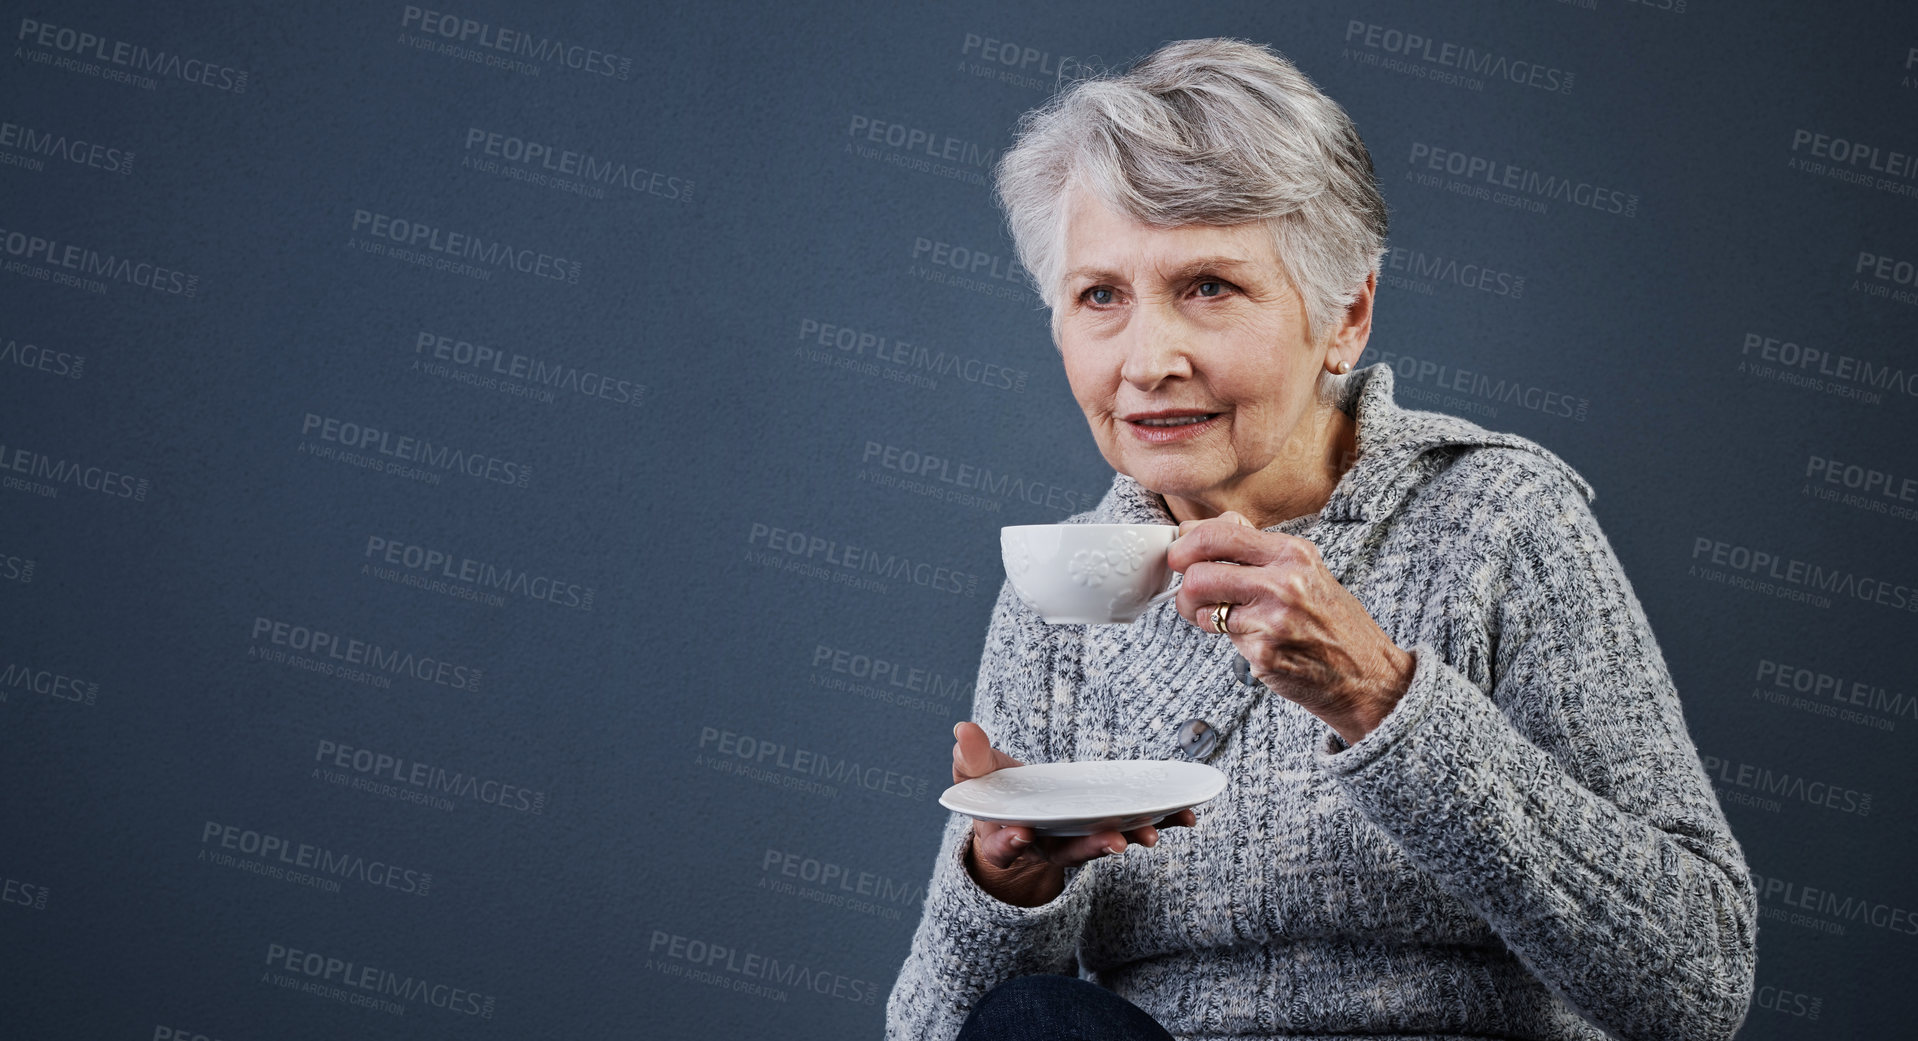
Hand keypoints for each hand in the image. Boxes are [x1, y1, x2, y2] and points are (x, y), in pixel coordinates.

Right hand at [951, 721, 1196, 907]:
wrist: (1016, 818)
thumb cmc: (994, 796)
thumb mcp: (975, 777)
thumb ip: (970, 758)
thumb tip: (963, 728)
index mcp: (1008, 836)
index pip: (1006, 845)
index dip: (1011, 842)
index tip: (1019, 834)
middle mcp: (1047, 845)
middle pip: (1069, 852)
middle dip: (1092, 847)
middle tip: (1113, 843)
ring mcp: (1080, 839)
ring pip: (1105, 842)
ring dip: (1129, 837)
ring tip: (1150, 834)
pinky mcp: (1107, 827)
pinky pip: (1135, 826)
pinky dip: (1160, 822)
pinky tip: (1187, 816)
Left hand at [1169, 512, 1414, 746]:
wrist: (1367, 676)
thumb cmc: (1333, 623)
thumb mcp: (1305, 570)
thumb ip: (1256, 547)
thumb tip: (1203, 526)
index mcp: (1293, 553)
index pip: (1220, 533)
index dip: (1187, 543)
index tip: (1179, 554)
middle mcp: (1284, 582)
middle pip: (1198, 571)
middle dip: (1185, 584)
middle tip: (1191, 594)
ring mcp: (1273, 619)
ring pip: (1200, 605)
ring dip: (1198, 614)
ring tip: (1219, 618)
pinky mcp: (1263, 653)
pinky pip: (1220, 637)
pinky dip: (1226, 639)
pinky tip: (1252, 640)